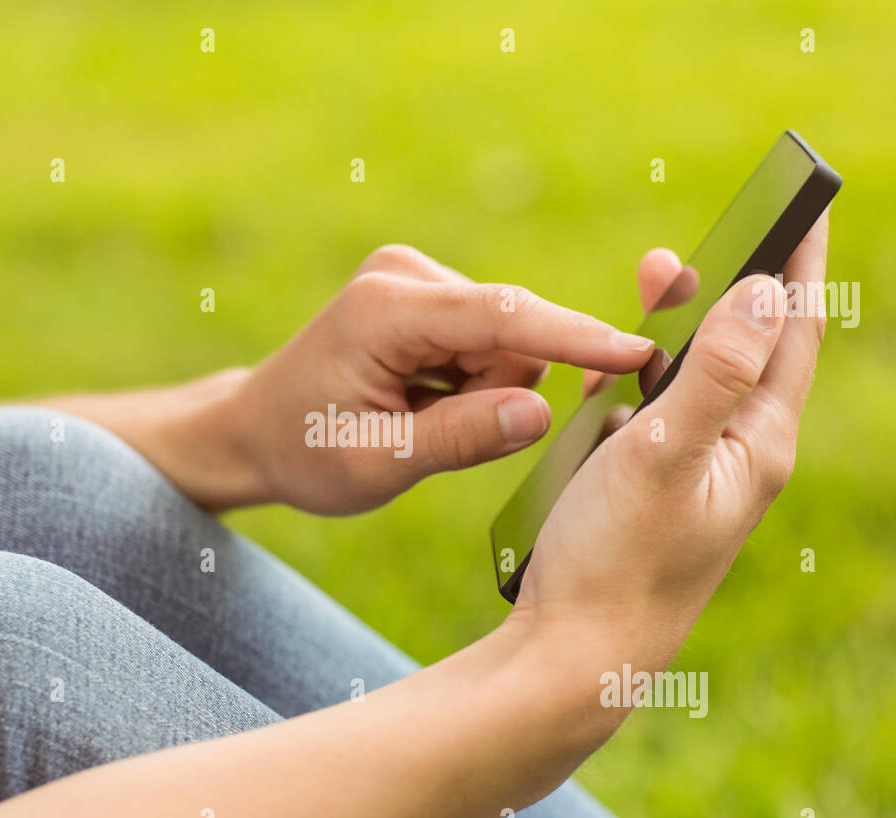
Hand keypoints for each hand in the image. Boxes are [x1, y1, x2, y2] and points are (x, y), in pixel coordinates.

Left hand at [229, 244, 655, 513]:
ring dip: (483, 390)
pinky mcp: (427, 292)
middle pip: (510, 332)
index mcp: (384, 311)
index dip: (573, 338)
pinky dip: (472, 380)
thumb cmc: (305, 452)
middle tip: (430, 432)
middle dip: (497, 392)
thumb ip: (459, 439)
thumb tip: (542, 413)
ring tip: (417, 417)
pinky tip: (421, 399)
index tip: (638, 354)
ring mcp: (415, 278)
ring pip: (506, 340)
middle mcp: (403, 276)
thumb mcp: (375, 464)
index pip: (500, 317)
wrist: (258, 430)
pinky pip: (490, 339)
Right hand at [516, 213, 829, 689]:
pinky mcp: (652, 485)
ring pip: (693, 377)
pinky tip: (609, 375)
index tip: (804, 202)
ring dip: (671, 331)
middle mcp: (736, 453)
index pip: (793, 332)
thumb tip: (765, 290)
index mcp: (757, 443)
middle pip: (742, 347)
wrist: (574, 654)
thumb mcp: (663, 453)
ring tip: (644, 291)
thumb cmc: (617, 559)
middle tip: (674, 253)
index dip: (798, 263)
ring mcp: (693, 470)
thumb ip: (715, 371)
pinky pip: (654, 411)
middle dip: (718, 288)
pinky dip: (635, 379)